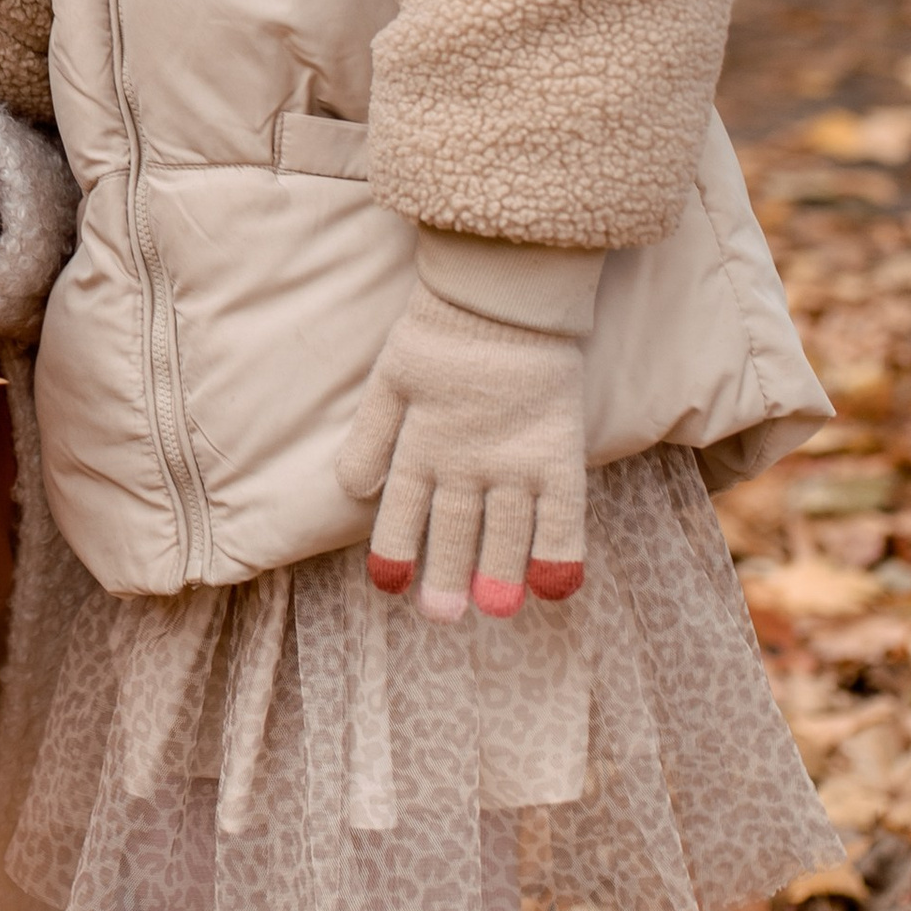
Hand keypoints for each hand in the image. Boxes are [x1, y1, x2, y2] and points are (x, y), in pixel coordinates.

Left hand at [334, 287, 586, 621]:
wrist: (502, 293)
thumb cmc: (442, 330)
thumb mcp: (390, 379)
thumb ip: (370, 434)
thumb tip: (350, 489)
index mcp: (420, 442)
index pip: (403, 508)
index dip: (396, 548)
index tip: (389, 587)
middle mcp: (465, 459)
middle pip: (454, 527)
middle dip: (445, 575)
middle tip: (440, 616)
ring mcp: (513, 458)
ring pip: (503, 529)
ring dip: (497, 572)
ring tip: (493, 611)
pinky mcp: (555, 449)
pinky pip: (561, 510)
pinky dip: (559, 551)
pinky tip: (556, 588)